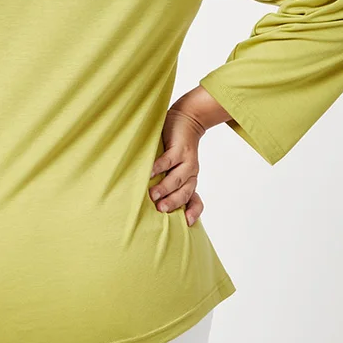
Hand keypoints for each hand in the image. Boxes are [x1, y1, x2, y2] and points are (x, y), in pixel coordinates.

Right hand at [148, 106, 205, 225]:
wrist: (187, 119)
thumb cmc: (175, 146)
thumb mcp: (175, 167)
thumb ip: (166, 181)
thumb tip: (148, 200)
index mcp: (189, 180)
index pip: (195, 200)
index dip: (193, 212)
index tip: (187, 223)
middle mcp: (190, 173)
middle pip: (185, 193)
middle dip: (173, 202)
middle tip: (160, 209)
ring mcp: (186, 161)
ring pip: (178, 178)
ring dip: (165, 187)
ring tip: (152, 194)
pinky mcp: (179, 148)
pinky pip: (169, 160)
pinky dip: (159, 167)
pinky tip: (149, 172)